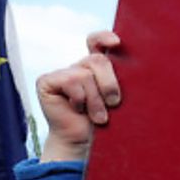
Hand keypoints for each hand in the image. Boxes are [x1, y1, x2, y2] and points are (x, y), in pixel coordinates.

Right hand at [38, 30, 121, 161]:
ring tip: (98, 116)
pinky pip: (70, 81)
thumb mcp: (117, 98)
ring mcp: (62, 73)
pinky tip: (77, 110)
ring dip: (95, 100)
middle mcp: (79, 67)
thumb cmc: (106, 122)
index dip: (104, 37)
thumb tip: (132, 62)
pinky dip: (79, 99)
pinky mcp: (47, 81)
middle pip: (97, 59)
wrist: (84, 142)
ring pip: (85, 74)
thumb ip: (120, 79)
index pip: (97, 41)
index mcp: (97, 67)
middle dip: (109, 83)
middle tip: (114, 104)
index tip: (117, 43)